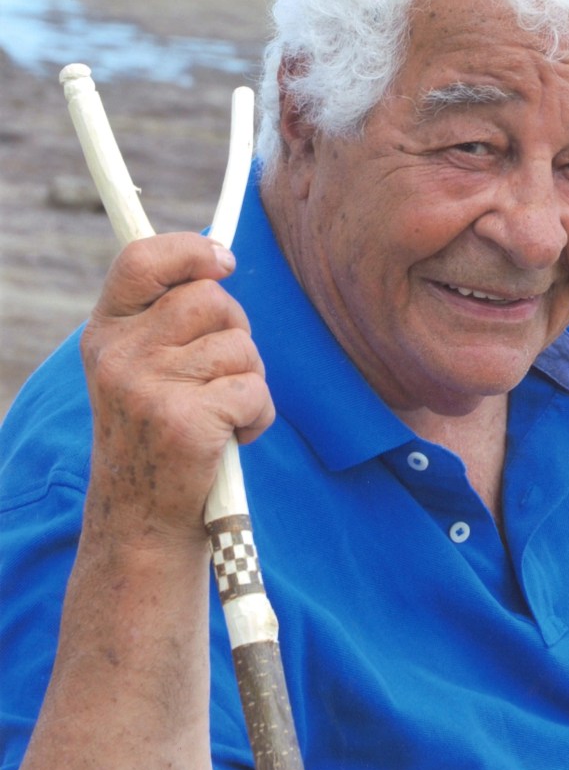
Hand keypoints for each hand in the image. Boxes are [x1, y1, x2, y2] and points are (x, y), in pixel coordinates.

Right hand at [80, 232, 274, 548]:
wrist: (143, 521)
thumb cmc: (157, 434)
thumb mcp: (140, 368)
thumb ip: (166, 318)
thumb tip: (221, 260)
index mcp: (107, 332)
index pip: (141, 259)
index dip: (190, 249)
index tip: (224, 260)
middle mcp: (120, 354)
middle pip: (212, 299)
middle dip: (237, 330)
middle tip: (224, 370)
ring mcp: (149, 387)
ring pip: (241, 346)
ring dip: (250, 378)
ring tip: (223, 413)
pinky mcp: (185, 421)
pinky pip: (255, 390)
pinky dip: (259, 415)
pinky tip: (233, 437)